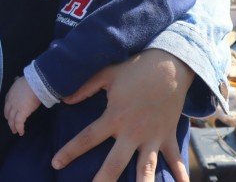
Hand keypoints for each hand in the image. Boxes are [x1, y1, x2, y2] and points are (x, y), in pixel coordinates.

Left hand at [4, 77, 41, 135]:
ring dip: (13, 127)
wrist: (34, 83)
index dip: (8, 110)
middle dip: (9, 119)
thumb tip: (17, 79)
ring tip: (15, 131)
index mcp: (10, 94)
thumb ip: (18, 82)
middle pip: (8, 113)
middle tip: (11, 124)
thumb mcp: (20, 80)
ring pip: (12, 120)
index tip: (9, 114)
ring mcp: (15, 108)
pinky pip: (19, 123)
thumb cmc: (30, 81)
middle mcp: (11, 102)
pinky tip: (21, 132)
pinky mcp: (22, 113)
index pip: (7, 104)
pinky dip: (19, 129)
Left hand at [52, 49, 192, 181]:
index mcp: (114, 118)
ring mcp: (152, 137)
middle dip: (104, 180)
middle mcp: (132, 132)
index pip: (87, 138)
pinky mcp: (168, 136)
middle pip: (114, 164)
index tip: (56, 164)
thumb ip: (85, 88)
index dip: (69, 151)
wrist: (169, 65)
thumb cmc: (136, 69)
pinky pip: (175, 159)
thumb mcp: (107, 74)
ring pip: (145, 169)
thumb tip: (64, 99)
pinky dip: (180, 174)